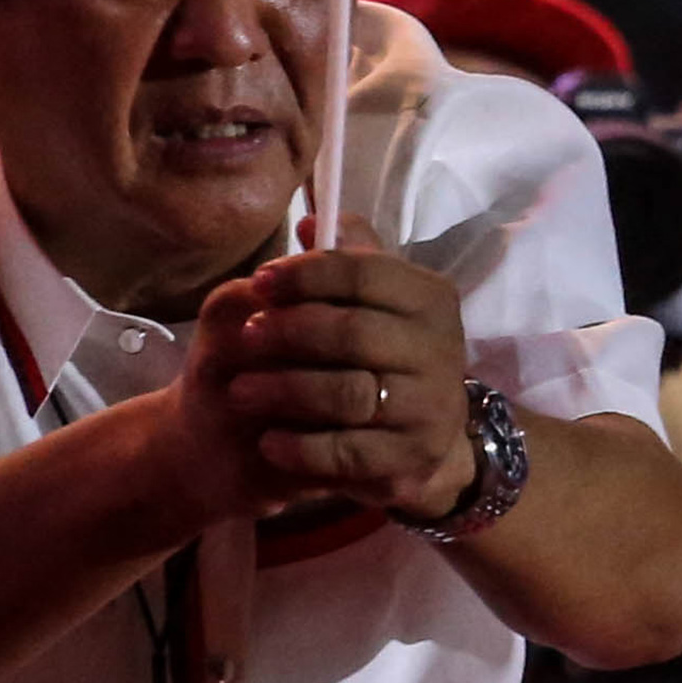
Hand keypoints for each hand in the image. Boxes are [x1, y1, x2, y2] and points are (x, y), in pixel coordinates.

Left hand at [186, 233, 479, 522]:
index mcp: (430, 298)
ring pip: (349, 394)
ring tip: (240, 390)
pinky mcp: (412, 459)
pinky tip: (269, 442)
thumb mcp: (373, 300)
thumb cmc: (381, 352)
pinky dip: (303, 448)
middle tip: (246, 337)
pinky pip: (350, 453)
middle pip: (354, 332)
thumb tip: (309, 223)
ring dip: (286, 390)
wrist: (421, 434)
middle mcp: (441, 350)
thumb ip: (346, 260)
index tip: (260, 280)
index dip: (308, 274)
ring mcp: (431, 409)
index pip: (366, 273)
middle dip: (290, 331)